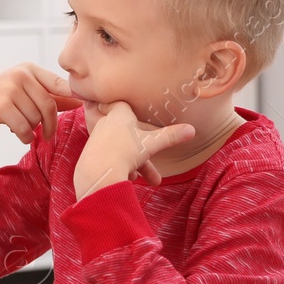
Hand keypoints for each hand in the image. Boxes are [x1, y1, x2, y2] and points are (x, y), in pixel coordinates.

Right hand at [0, 63, 83, 144]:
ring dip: (32, 130)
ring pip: (35, 118)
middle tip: (48, 135)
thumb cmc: (2, 100)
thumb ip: (52, 96)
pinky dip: (25, 136)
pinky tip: (20, 135)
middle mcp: (20, 74)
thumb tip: (80, 101)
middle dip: (50, 124)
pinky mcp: (2, 104)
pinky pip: (24, 127)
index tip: (81, 109)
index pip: (59, 84)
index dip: (73, 97)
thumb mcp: (27, 94)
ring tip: (22, 127)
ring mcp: (10, 88)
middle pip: (49, 105)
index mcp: (29, 69)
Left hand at [73, 100, 194, 196]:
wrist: (97, 172)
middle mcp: (105, 124)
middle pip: (128, 133)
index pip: (121, 103)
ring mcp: (97, 139)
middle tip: (153, 157)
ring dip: (135, 164)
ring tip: (147, 179)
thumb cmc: (125, 151)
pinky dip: (122, 168)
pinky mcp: (91, 155)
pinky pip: (111, 158)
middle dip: (144, 151)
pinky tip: (130, 179)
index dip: (128, 107)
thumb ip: (171, 136)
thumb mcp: (152, 144)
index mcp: (119, 115)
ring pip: (121, 149)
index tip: (133, 110)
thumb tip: (192, 130)